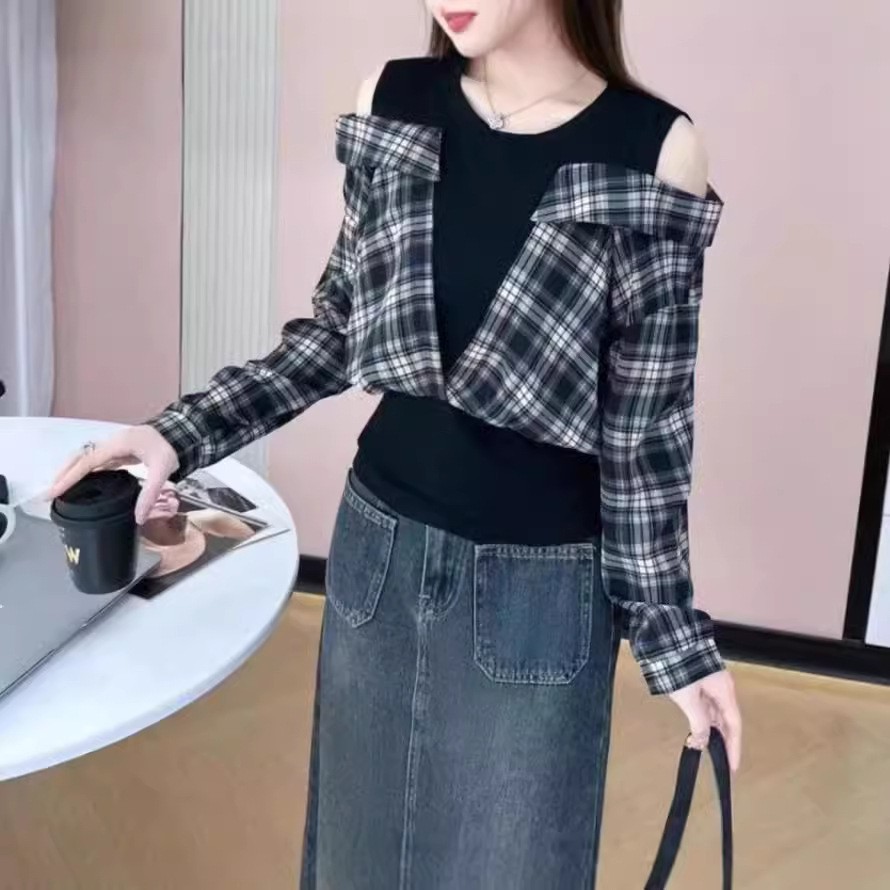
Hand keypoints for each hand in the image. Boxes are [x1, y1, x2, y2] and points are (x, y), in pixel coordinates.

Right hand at [50, 425, 179, 524]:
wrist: (178, 433)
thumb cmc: (169, 449)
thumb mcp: (162, 471)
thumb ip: (150, 494)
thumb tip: (138, 518)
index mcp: (117, 445)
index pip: (86, 461)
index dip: (69, 477)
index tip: (54, 491)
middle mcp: (111, 443)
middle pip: (79, 457)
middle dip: (63, 475)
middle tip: (49, 495)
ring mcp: (113, 446)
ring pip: (85, 458)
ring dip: (71, 472)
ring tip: (59, 490)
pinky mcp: (117, 451)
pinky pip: (95, 461)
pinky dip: (84, 471)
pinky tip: (81, 483)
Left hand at [669, 670, 741, 771]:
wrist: (667, 638)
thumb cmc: (679, 665)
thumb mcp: (688, 698)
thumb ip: (698, 721)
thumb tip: (702, 741)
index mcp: (724, 691)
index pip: (734, 724)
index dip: (734, 746)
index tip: (732, 766)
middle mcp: (722, 686)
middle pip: (726, 718)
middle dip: (723, 739)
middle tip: (719, 760)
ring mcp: (710, 682)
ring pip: (714, 711)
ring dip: (710, 728)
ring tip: (703, 746)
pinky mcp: (698, 678)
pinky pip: (705, 703)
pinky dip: (702, 717)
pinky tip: (695, 726)